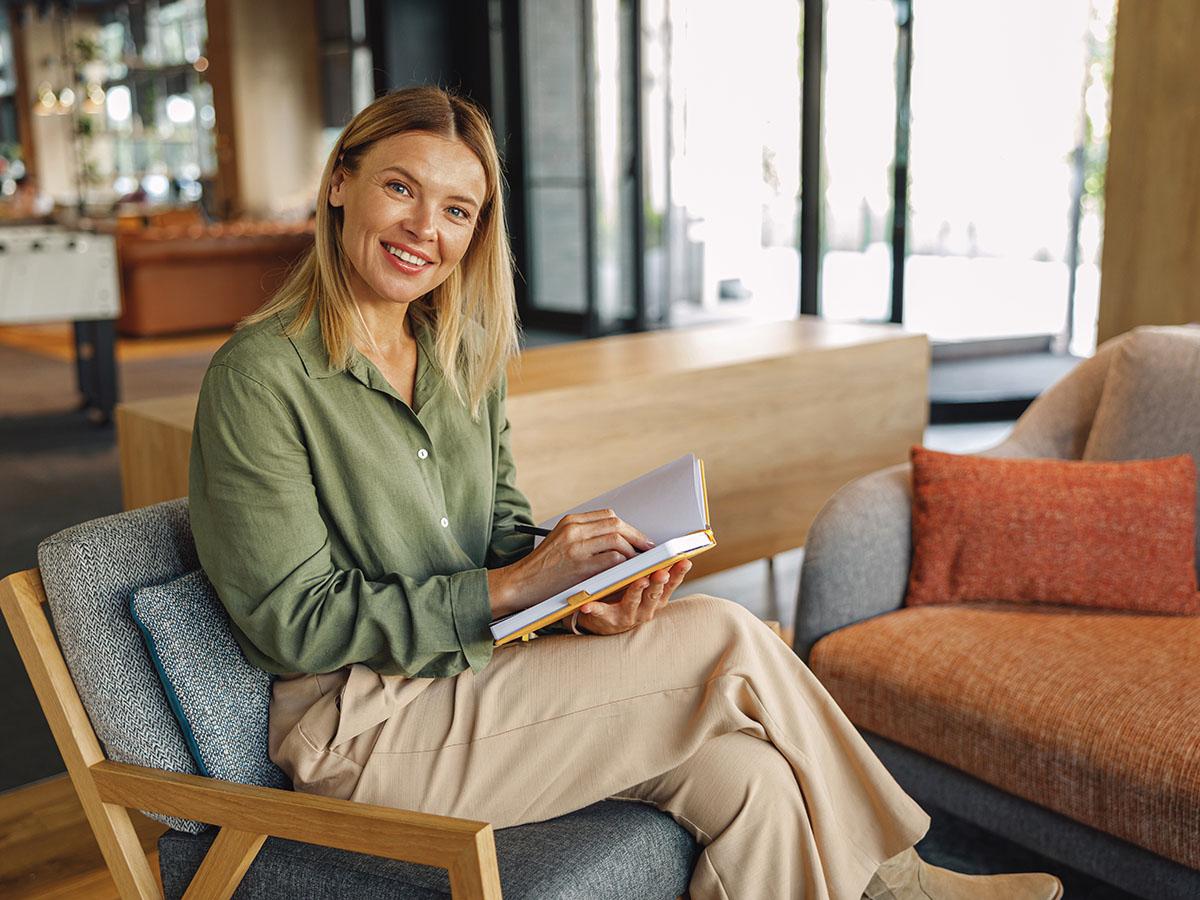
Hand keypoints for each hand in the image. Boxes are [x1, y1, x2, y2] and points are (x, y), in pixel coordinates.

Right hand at [487, 509, 652, 616]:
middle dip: (636, 536)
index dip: (628, 526)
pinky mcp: (580, 566)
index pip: (608, 516)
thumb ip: (584, 536)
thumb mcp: (560, 541)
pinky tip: (626, 572)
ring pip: (618, 539)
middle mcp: (574, 530)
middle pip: (616, 524)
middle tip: (647, 548)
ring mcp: (577, 547)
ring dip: (632, 551)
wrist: (519, 584)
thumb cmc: (542, 567)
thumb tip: (617, 539)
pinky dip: (625, 565)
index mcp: (570, 521)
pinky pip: (613, 559)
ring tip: (637, 563)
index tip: (638, 537)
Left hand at [574, 558, 691, 635]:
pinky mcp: (609, 619)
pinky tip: (588, 605)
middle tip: (660, 572)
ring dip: (636, 591)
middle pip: (654, 594)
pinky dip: (595, 608)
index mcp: (657, 598)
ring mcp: (628, 615)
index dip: (678, 574)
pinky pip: (602, 612)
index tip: (684, 561)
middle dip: (658, 583)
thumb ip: (658, 570)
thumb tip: (672, 548)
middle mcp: (646, 609)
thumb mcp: (648, 586)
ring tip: (638, 581)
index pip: (671, 584)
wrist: (607, 622)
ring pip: (632, 602)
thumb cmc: (628, 597)